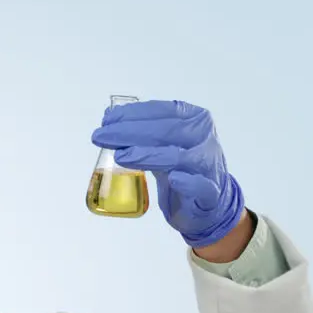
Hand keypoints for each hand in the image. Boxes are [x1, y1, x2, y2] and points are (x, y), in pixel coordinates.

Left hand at [91, 100, 245, 247]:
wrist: (210, 201)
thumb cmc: (182, 167)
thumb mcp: (162, 144)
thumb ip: (142, 132)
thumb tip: (109, 118)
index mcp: (193, 118)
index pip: (161, 111)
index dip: (133, 114)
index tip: (107, 120)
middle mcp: (202, 137)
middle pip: (166, 130)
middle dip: (130, 132)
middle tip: (102, 136)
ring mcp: (208, 164)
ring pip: (178, 156)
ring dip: (148, 155)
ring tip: (121, 156)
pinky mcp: (210, 192)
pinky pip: (200, 186)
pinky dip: (187, 182)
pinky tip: (173, 179)